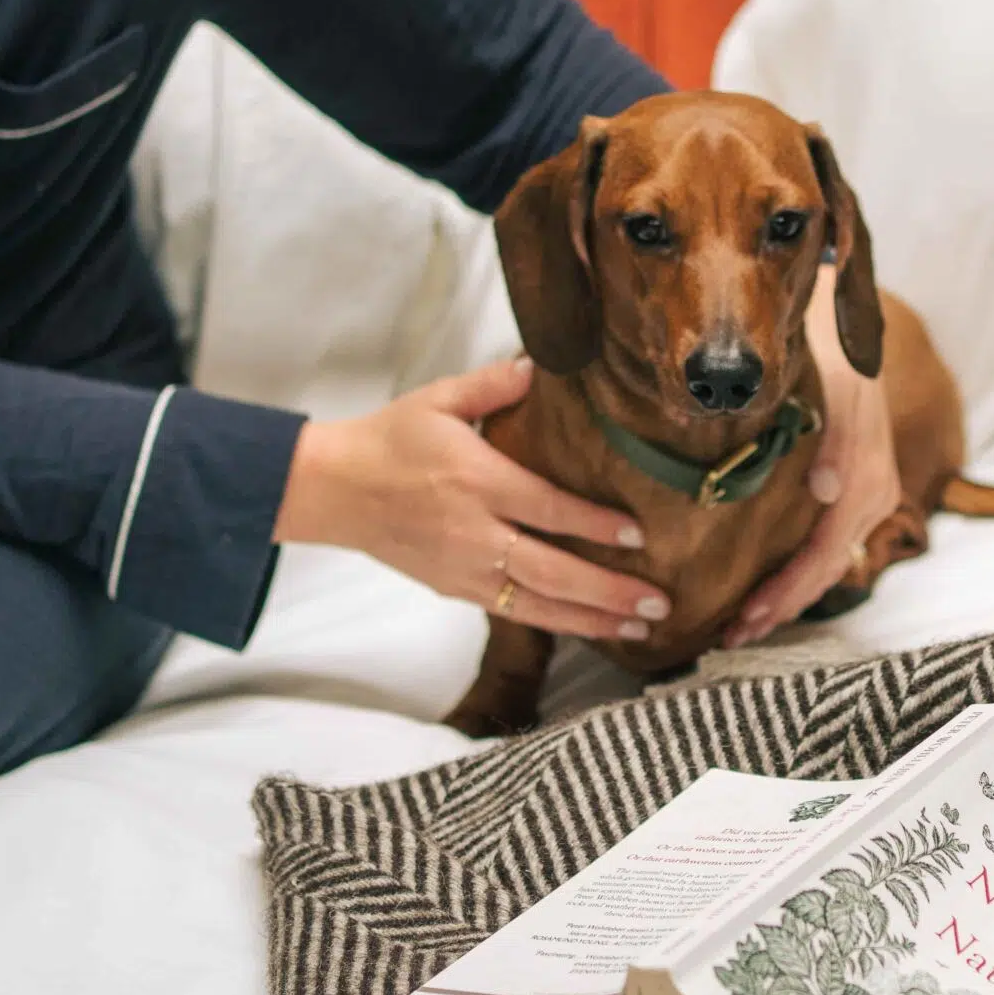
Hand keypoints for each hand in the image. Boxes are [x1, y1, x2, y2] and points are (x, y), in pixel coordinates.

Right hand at [273, 356, 669, 644]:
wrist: (334, 489)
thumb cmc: (390, 440)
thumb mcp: (440, 399)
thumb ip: (495, 384)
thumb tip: (541, 366)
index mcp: (476, 481)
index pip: (547, 508)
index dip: (594, 524)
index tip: (638, 534)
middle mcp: (475, 533)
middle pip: (552, 571)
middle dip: (609, 590)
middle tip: (658, 601)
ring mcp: (465, 569)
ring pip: (538, 604)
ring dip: (593, 619)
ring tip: (640, 627)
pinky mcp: (455, 590)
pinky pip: (514, 613)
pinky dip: (556, 623)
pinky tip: (592, 628)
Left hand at [725, 265, 901, 647]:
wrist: (840, 331)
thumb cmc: (830, 362)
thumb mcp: (835, 395)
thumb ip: (838, 446)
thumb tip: (828, 492)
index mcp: (865, 486)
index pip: (819, 559)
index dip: (781, 595)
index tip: (742, 620)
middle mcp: (871, 499)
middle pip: (823, 573)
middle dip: (779, 609)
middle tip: (731, 638)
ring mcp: (866, 499)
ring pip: (826, 564)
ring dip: (787, 596)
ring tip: (744, 623)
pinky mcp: (855, 493)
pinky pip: (827, 545)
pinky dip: (799, 571)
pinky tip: (770, 585)